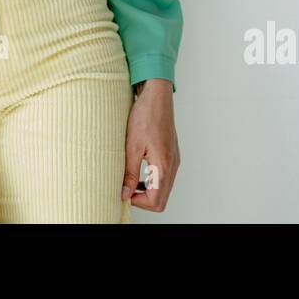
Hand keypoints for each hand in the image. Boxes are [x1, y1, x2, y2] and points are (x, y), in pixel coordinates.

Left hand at [122, 79, 179, 211]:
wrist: (156, 96)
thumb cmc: (145, 116)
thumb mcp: (132, 146)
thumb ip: (130, 173)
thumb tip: (125, 193)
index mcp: (164, 165)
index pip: (156, 201)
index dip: (138, 202)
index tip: (124, 194)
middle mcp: (173, 165)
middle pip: (162, 199)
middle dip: (143, 200)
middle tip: (126, 191)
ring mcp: (174, 160)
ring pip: (164, 189)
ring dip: (148, 191)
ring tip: (130, 182)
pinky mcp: (171, 154)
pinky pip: (165, 177)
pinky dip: (152, 181)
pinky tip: (139, 172)